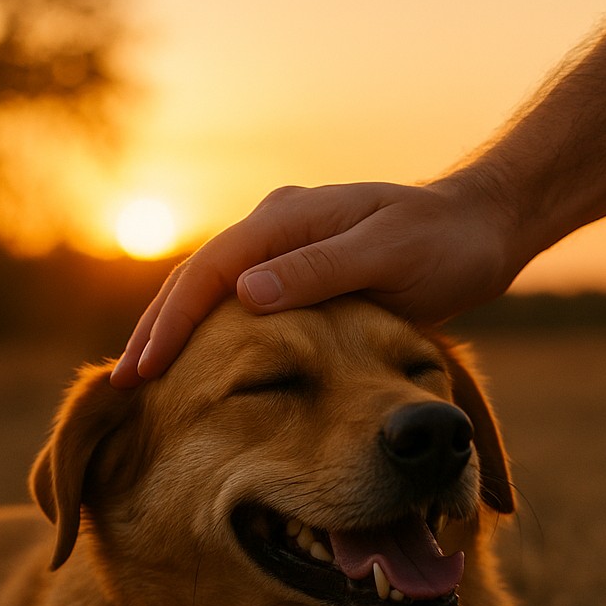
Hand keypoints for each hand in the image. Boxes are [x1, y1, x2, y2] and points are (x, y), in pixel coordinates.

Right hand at [110, 175, 523, 386]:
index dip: (172, 323)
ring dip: (177, 337)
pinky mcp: (300, 279)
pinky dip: (212, 340)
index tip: (144, 368)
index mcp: (287, 218)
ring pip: (212, 297)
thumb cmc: (445, 244)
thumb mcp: (389, 255)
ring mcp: (285, 254)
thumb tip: (246, 295)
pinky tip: (198, 374)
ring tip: (145, 384)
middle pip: (197, 283)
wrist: (482, 229)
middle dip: (158, 333)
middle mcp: (276, 231)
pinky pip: (241, 311)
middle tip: (123, 387)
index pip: (210, 274)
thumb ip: (320, 272)